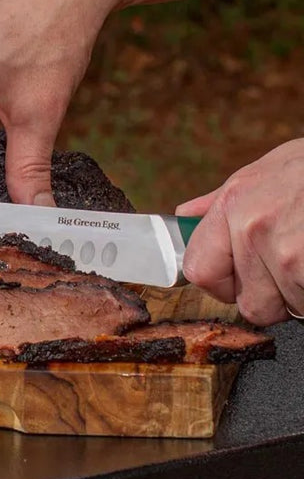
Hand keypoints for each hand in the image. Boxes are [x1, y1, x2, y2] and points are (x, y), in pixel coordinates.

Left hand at [175, 139, 303, 324]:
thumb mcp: (269, 170)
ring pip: (288, 308)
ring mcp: (288, 252)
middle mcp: (253, 227)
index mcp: (234, 203)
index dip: (223, 285)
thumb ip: (223, 201)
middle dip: (276, 296)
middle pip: (249, 303)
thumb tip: (186, 215)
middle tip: (300, 268)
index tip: (241, 283)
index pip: (198, 270)